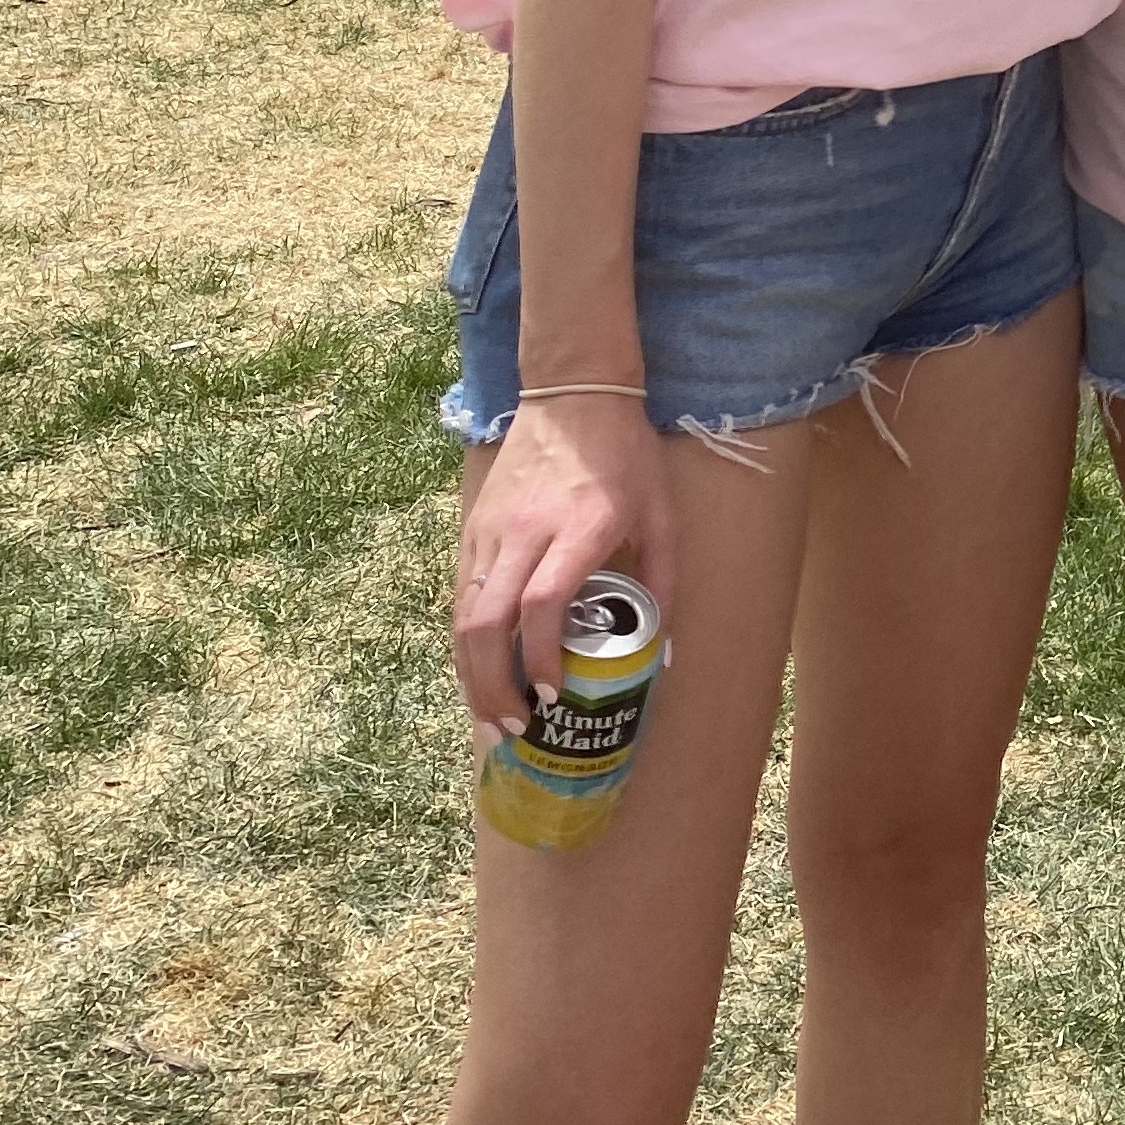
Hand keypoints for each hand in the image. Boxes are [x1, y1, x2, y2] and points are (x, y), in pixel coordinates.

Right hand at [452, 393, 673, 741]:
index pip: (543, 604)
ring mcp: (491, 531)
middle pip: (488, 622)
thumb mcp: (663, 515)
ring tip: (490, 717)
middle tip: (513, 729)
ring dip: (471, 674)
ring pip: (464, 614)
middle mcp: (525, 532)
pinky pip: (461, 596)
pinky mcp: (473, 529)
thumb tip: (662, 653)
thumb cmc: (626, 457)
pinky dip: (465, 643)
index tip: (551, 698)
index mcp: (578, 528)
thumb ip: (663, 583)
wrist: (574, 395)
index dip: (540, 658)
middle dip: (493, 686)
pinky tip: (479, 673)